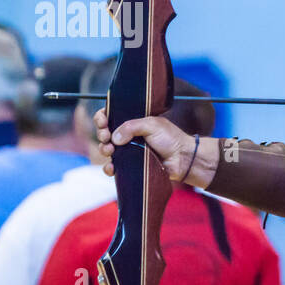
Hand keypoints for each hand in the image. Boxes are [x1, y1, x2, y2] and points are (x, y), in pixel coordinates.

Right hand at [96, 109, 213, 186]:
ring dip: (103, 149)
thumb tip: (114, 138)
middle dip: (101, 134)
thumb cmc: (171, 139)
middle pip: (105, 132)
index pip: (110, 115)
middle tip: (106, 136)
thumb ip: (131, 127)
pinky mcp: (130, 165)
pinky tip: (111, 168)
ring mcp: (128, 151)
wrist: (183, 159)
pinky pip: (114, 167)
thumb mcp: (152, 125)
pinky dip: (109, 168)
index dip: (102, 118)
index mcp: (133, 121)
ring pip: (106, 149)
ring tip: (110, 150)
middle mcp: (128, 135)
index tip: (103, 122)